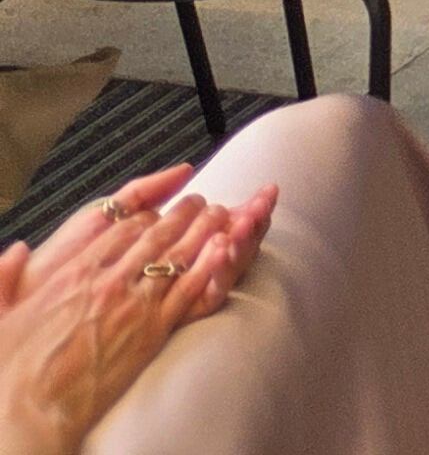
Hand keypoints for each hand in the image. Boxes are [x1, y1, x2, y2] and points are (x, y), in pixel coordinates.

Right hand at [0, 173, 272, 454]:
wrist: (32, 410)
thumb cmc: (12, 370)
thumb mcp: (3, 315)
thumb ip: (6, 278)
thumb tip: (16, 250)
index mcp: (74, 272)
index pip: (119, 229)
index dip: (143, 215)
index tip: (155, 209)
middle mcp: (108, 281)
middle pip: (155, 235)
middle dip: (180, 214)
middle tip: (197, 201)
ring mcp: (134, 304)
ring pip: (178, 254)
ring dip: (202, 230)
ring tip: (219, 214)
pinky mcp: (154, 331)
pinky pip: (189, 288)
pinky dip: (210, 264)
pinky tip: (224, 248)